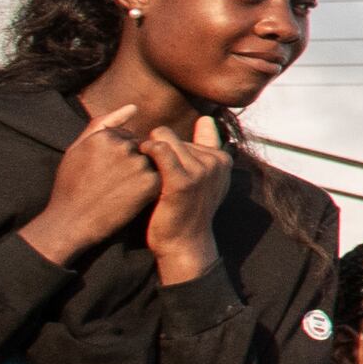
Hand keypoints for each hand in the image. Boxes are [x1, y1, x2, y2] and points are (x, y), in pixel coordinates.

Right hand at [21, 100, 161, 266]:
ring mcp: (138, 164)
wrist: (71, 222)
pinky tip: (129, 197)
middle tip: (110, 184)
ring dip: (139, 174)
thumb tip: (134, 107)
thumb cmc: (71, 185)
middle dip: (129, 164)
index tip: (102, 173)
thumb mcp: (77, 149)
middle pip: (139, 148)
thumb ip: (103, 123)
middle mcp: (123, 146)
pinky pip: (158, 176)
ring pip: (150, 161)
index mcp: (104, 135)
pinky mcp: (150, 182)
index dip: (115, 157)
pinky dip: (147, 187)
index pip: (125, 137)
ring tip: (117, 190)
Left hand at [141, 112, 229, 282]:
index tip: (162, 164)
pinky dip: (146, 150)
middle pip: (174, 136)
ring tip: (140, 167)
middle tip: (146, 169)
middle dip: (158, 149)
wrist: (184, 245)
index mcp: (222, 159)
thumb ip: (208, 147)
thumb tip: (207, 118)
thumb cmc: (187, 212)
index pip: (191, 134)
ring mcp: (201, 170)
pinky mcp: (182, 180)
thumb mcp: (207, 179)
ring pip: (164, 138)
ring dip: (147, 149)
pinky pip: (159, 149)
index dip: (171, 147)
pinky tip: (140, 161)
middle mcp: (215, 161)